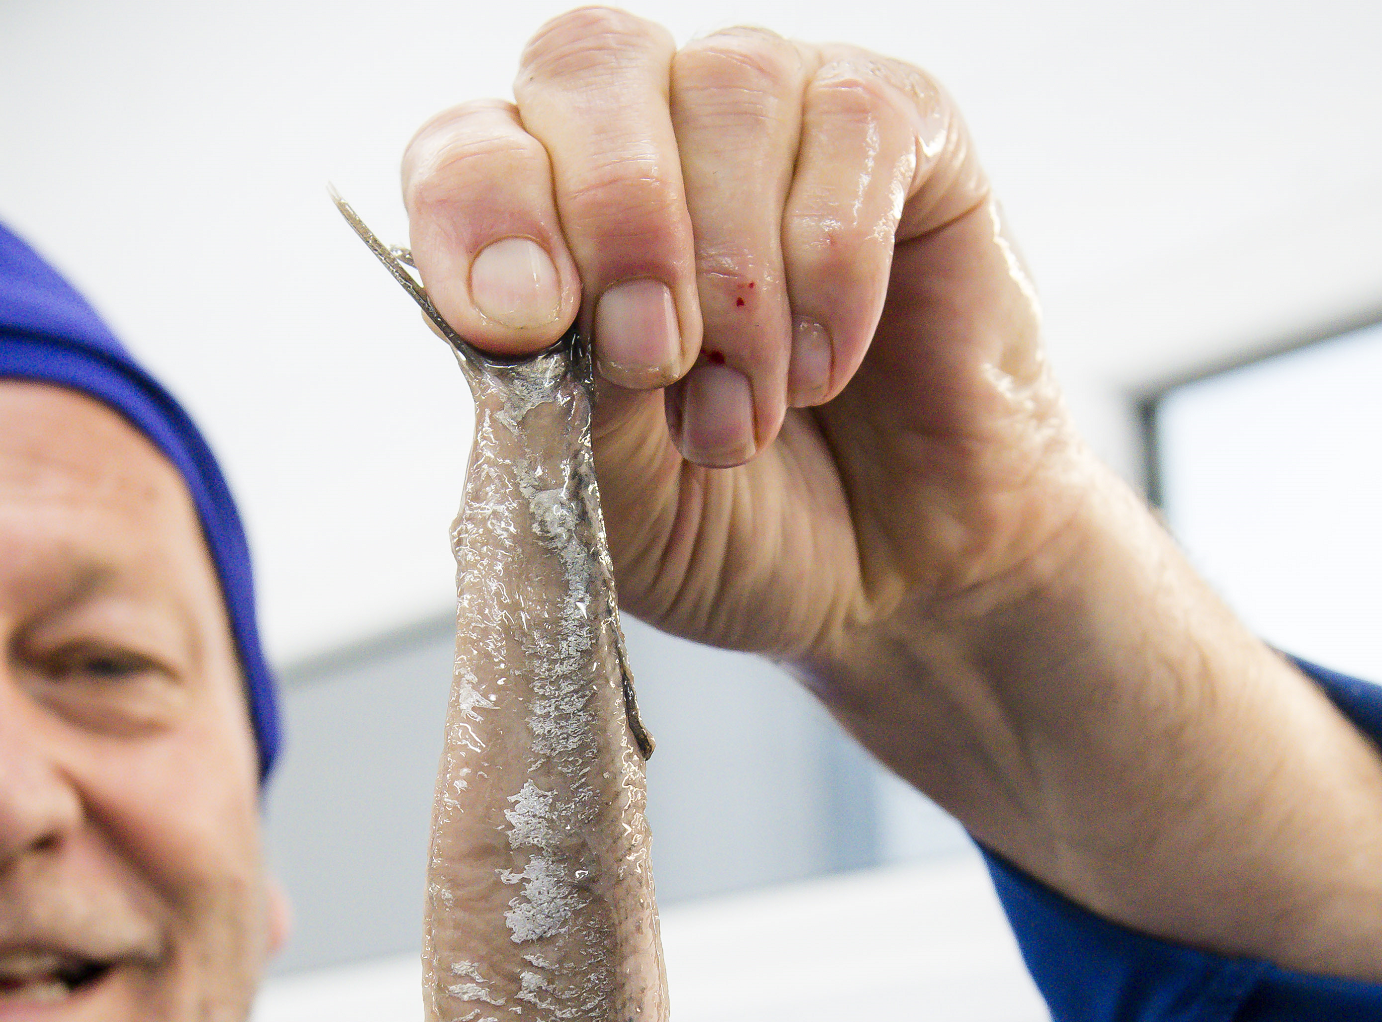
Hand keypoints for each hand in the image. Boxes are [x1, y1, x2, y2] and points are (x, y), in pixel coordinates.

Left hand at [401, 7, 1381, 997]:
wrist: (906, 598)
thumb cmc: (742, 553)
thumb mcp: (600, 508)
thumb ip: (530, 401)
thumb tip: (490, 295)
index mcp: (545, 237)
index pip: (469, 144)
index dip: (475, 203)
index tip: (505, 319)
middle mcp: (651, 160)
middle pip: (582, 63)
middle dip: (610, 219)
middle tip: (643, 371)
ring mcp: (783, 140)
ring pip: (727, 78)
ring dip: (736, 264)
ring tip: (756, 411)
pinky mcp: (912, 150)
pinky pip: (866, 112)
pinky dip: (838, 243)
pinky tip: (830, 357)